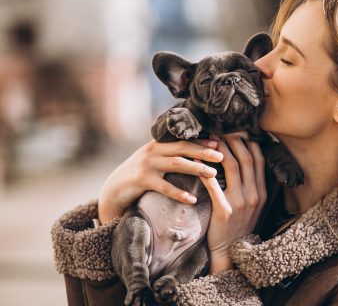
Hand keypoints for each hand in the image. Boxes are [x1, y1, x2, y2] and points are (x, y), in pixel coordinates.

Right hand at [98, 139, 223, 222]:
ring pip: (176, 164)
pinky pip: (164, 187)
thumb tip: (196, 152)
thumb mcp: (154, 160)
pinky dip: (179, 193)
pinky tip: (192, 199)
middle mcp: (153, 150)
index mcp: (158, 144)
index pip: (183, 139)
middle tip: (221, 156)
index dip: (201, 141)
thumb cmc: (140, 175)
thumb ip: (170, 154)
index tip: (219, 143)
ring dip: (196, 168)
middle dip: (203, 151)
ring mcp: (146, 164)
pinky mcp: (141, 180)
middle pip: (182, 148)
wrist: (114, 189)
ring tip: (212, 173)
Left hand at [199, 133, 266, 273]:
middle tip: (222, 129)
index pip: (258, 159)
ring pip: (232, 166)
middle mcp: (254, 194)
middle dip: (234, 140)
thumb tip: (245, 161)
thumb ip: (251, 185)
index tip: (238, 131)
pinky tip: (195, 159)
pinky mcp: (224, 210)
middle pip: (246, 158)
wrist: (231, 251)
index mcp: (262, 192)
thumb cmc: (238, 225)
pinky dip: (204, 169)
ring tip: (209, 139)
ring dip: (220, 150)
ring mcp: (241, 202)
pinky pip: (213, 184)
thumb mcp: (253, 205)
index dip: (249, 142)